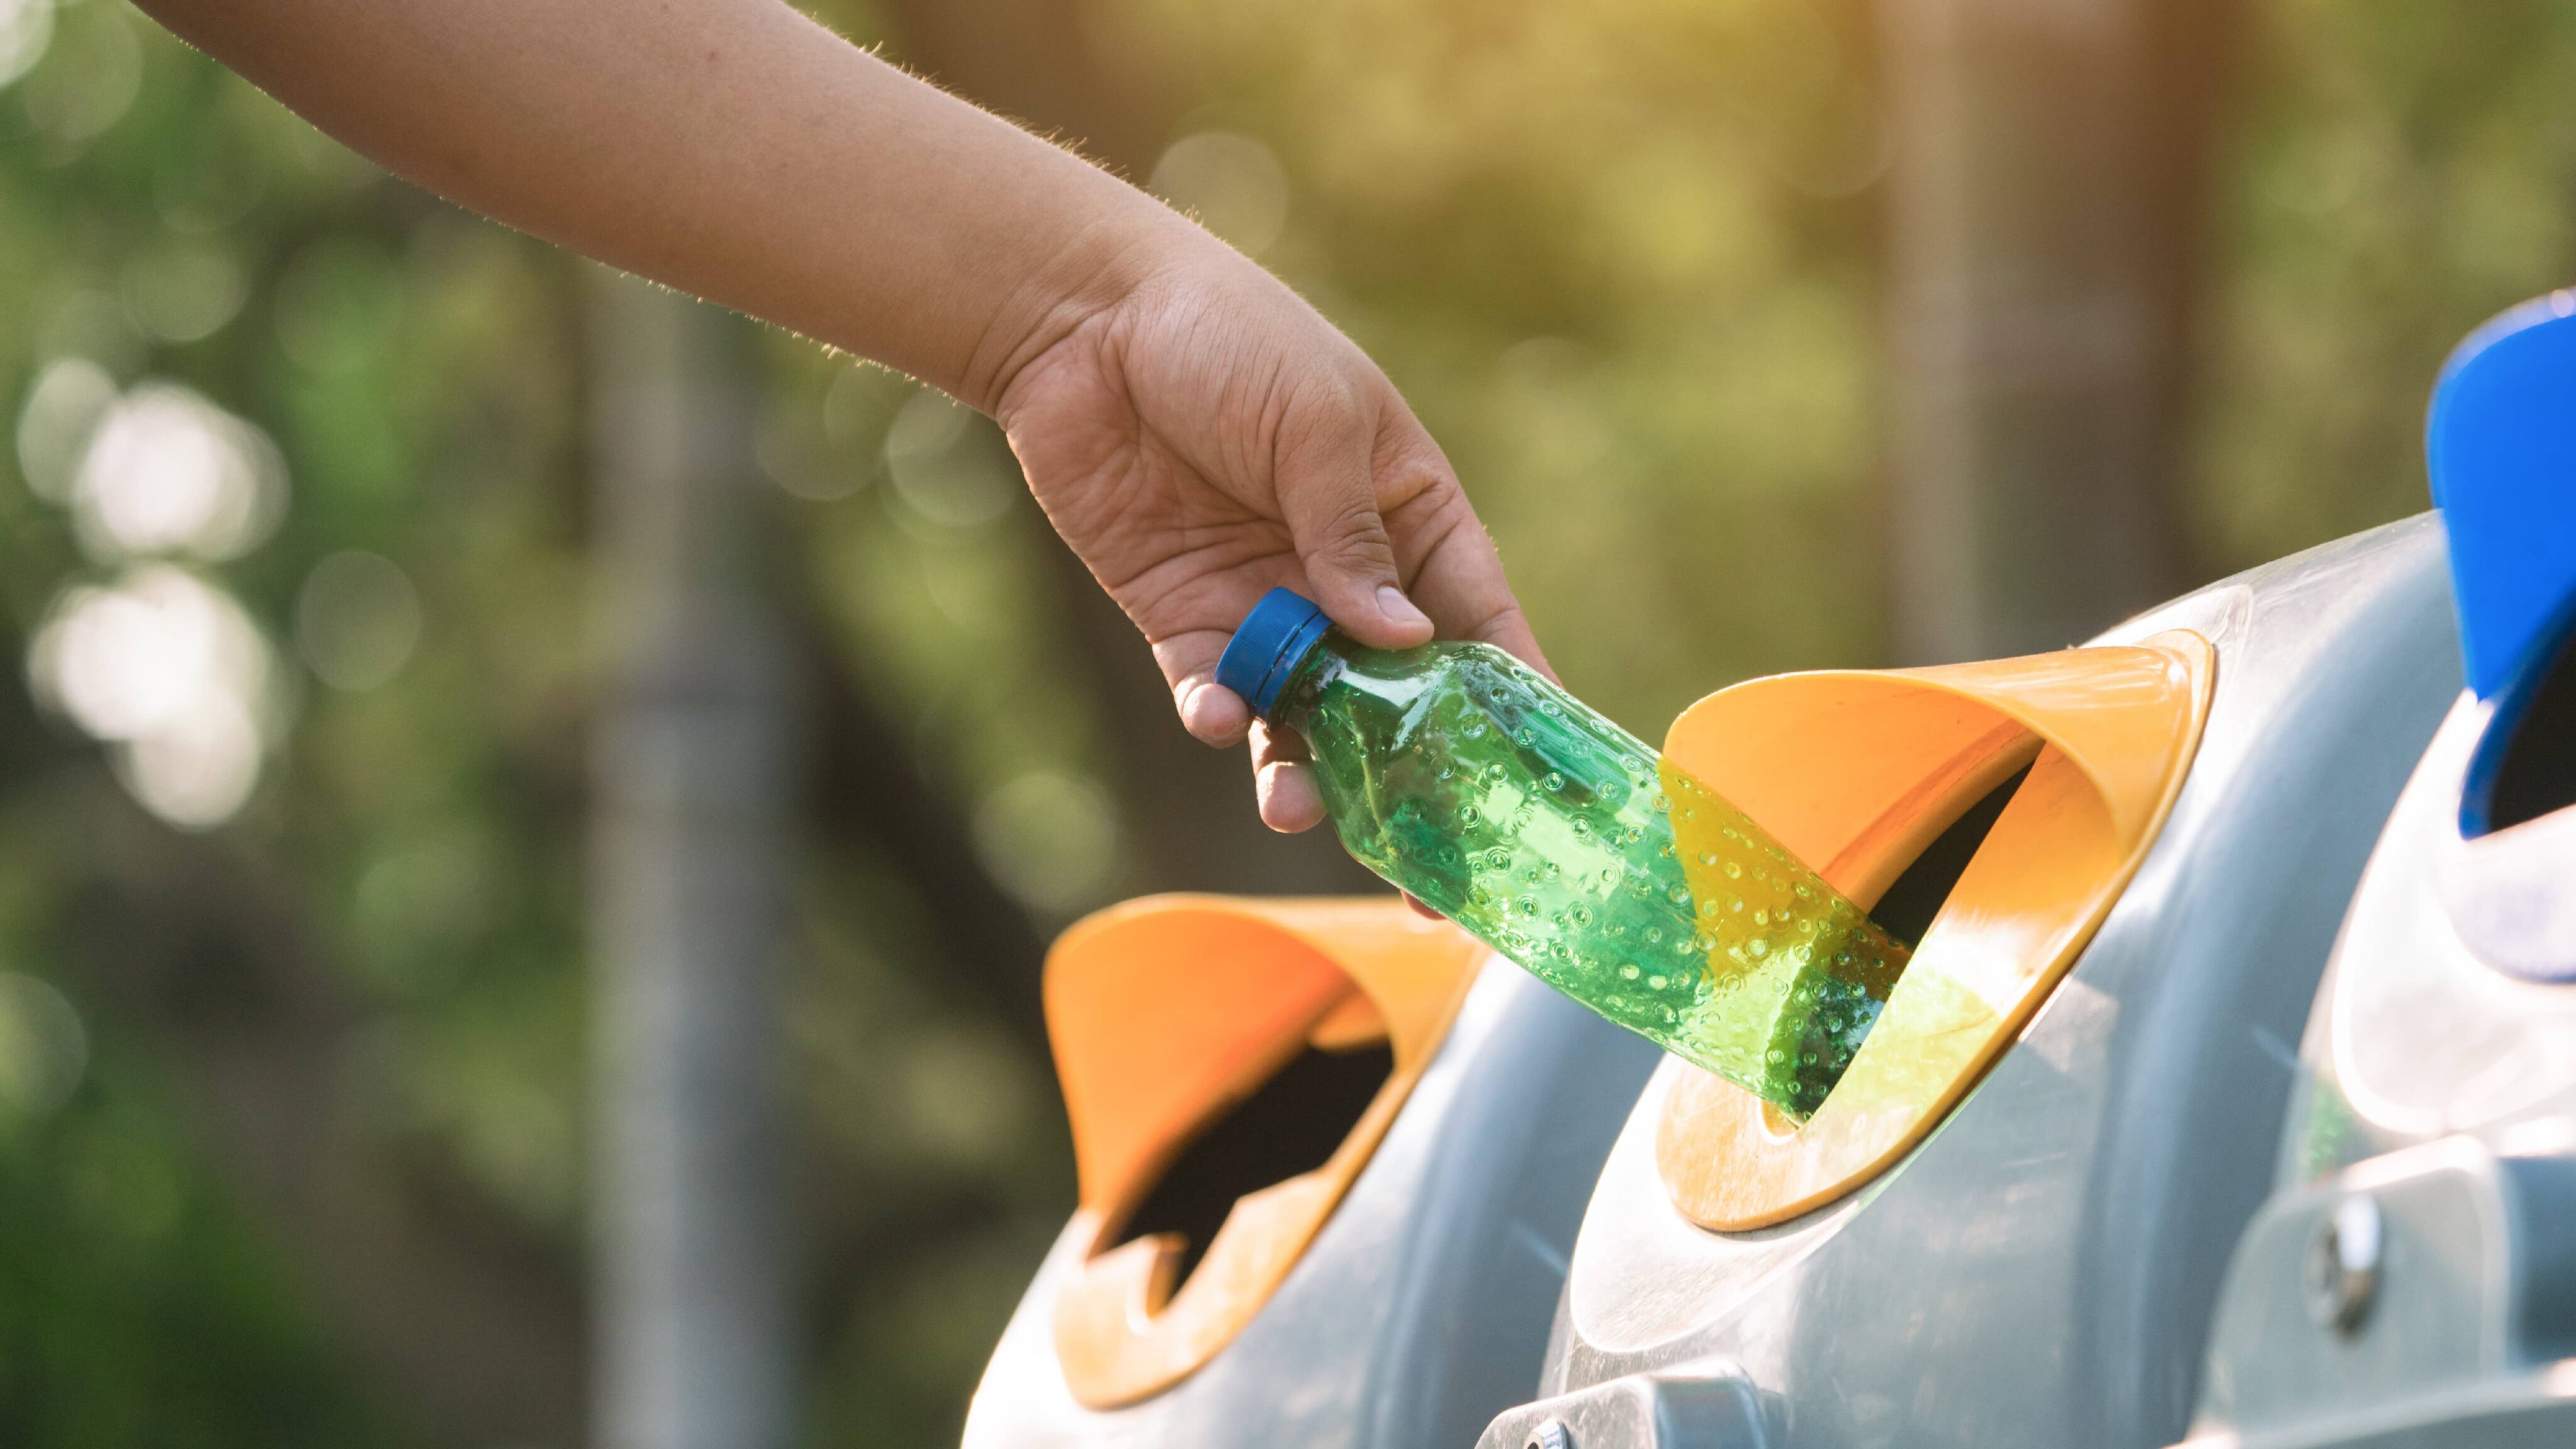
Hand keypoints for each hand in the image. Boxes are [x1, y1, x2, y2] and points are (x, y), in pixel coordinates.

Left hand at [995, 235, 1546, 831]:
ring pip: (1305, 718)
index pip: (1479, 625)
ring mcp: (1267, 603)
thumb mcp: (1317, 423)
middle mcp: (1346, 575)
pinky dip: (1221, 715)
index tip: (1545, 792)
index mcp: (1411, 516)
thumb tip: (1403, 639)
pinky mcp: (1186, 618)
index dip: (1513, 708)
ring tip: (1293, 810)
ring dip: (1305, 773)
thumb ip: (1351, 536)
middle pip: (1397, 701)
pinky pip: (1218, 690)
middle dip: (1413, 788)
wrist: (1084, 321)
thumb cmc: (1228, 338)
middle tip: (1428, 885)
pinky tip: (1218, 718)